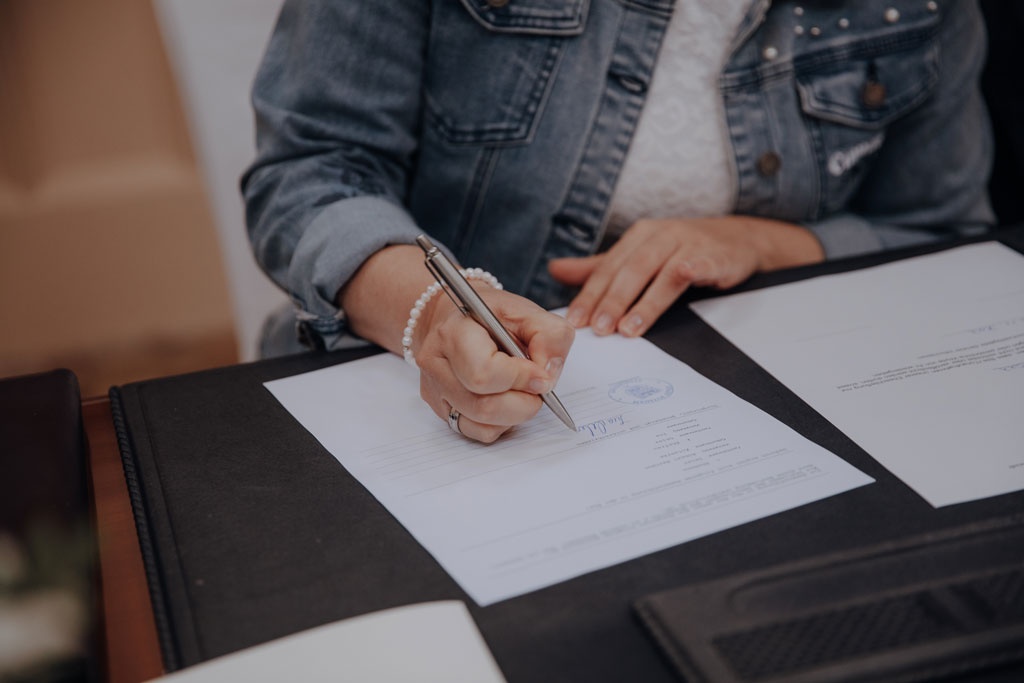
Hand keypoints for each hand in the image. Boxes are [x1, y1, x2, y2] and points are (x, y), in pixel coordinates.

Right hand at [415, 286, 574, 442]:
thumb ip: (549, 336)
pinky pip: (477, 433)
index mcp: (453, 333)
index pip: (484, 373)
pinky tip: (506, 401)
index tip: (541, 374)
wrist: (454, 318)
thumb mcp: (526, 311)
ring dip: (515, 415)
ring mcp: (436, 391)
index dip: (521, 379)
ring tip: (521, 391)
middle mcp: (436, 365)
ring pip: (482, 426)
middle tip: (536, 387)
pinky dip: (501, 424)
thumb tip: (547, 374)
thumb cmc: (489, 314)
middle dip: (523, 403)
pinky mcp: (441, 410)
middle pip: (484, 407)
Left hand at [548, 215, 822, 336]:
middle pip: (629, 270)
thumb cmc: (683, 250)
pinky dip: (688, 271)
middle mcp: (659, 236)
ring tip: (627, 329)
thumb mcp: (639, 255)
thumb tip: (555, 270)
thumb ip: (599, 267)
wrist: (739, 240)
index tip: (574, 321)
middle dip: (610, 301)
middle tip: (596, 330)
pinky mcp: (713, 254)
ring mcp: (687, 243)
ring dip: (643, 302)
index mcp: (638, 236)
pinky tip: (680, 284)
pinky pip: (696, 265)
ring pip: (659, 272)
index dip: (589, 295)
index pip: (607, 268)